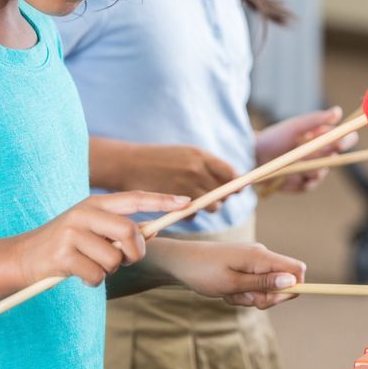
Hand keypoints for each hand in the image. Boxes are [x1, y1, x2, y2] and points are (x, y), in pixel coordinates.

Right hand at [12, 192, 188, 286]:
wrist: (23, 257)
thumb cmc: (66, 245)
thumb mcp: (91, 228)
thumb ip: (117, 228)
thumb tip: (153, 232)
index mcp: (95, 203)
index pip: (134, 198)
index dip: (162, 200)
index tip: (187, 203)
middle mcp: (84, 213)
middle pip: (130, 232)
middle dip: (134, 252)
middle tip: (125, 260)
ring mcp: (72, 233)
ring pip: (114, 259)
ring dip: (109, 271)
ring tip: (92, 266)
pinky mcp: (62, 255)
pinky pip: (96, 275)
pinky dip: (93, 282)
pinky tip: (78, 276)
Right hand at [119, 144, 239, 211]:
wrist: (128, 164)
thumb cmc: (158, 159)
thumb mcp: (185, 154)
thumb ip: (207, 165)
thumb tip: (233, 179)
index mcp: (201, 156)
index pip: (231, 174)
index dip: (237, 183)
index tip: (239, 188)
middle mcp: (197, 171)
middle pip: (224, 193)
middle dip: (222, 197)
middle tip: (214, 196)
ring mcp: (186, 188)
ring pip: (212, 207)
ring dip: (208, 207)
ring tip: (196, 201)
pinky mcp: (175, 204)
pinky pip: (194, 214)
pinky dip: (190, 213)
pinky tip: (179, 204)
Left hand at [163, 240, 305, 308]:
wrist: (179, 261)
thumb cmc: (203, 272)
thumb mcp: (233, 284)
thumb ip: (263, 284)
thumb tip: (293, 282)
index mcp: (261, 256)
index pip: (296, 269)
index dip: (292, 289)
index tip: (269, 300)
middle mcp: (261, 255)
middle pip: (282, 282)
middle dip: (265, 297)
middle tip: (240, 297)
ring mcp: (253, 259)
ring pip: (266, 286)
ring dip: (250, 296)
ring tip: (228, 293)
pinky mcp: (245, 264)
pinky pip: (254, 283)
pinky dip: (242, 291)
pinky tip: (226, 290)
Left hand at [255, 107, 358, 192]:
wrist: (251, 156)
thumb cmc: (272, 138)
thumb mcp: (294, 126)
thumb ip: (316, 120)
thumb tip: (338, 111)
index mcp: (317, 139)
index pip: (338, 139)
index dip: (345, 140)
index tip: (347, 139)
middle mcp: (315, 155)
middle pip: (334, 157)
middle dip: (333, 156)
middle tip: (329, 154)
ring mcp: (308, 170)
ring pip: (322, 172)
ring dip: (318, 170)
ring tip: (308, 166)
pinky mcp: (299, 184)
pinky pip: (309, 186)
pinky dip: (307, 183)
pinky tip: (299, 178)